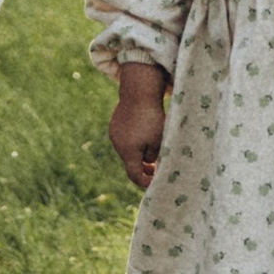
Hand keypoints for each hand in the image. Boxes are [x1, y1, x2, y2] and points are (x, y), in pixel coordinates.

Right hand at [108, 63, 168, 189]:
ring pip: (126, 151)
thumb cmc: (152, 118)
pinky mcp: (114, 124)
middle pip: (130, 163)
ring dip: (138, 154)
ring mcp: (114, 134)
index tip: (155, 183)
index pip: (134, 175)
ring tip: (151, 147)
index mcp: (128, 151)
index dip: (145, 182)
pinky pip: (124, 139)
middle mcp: (118, 144)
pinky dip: (133, 142)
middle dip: (142, 168)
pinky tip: (143, 133)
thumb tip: (149, 164)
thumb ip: (153, 158)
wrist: (139, 91)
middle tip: (155, 168)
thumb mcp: (158, 141)